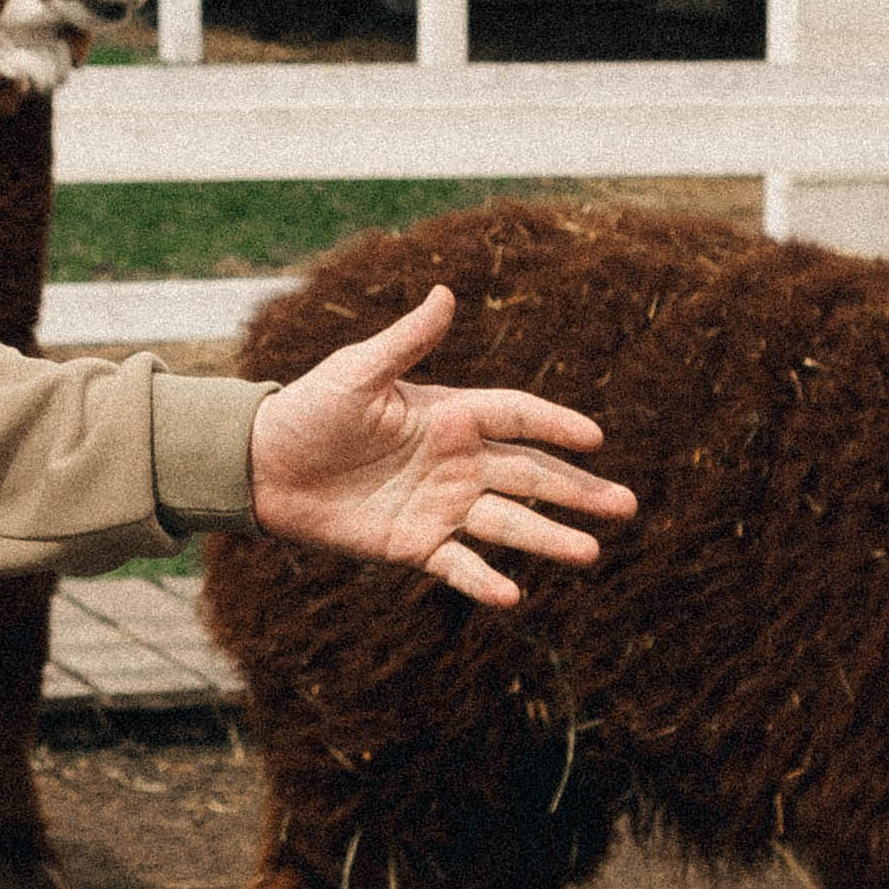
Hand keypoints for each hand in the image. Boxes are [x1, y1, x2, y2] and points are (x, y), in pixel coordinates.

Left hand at [248, 284, 635, 607]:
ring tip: (589, 552)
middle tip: (627, 505)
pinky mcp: (414, 544)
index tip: (596, 439)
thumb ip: (406, 342)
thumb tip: (446, 293)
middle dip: (578, 491)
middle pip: (530, 474)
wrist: (262, 466)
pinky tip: (513, 595)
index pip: (517, 417)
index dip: (556, 426)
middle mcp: (456, 461)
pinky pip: (458, 564)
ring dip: (547, 537)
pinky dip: (484, 580)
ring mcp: (440, 505)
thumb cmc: (309, 409)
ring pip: (507, 523)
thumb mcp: (357, 371)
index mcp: (449, 413)